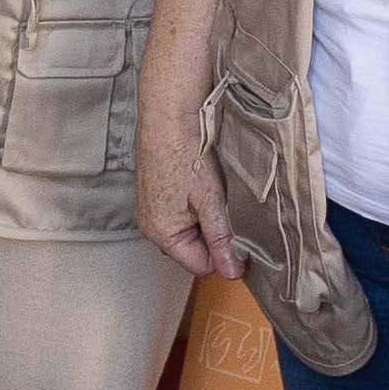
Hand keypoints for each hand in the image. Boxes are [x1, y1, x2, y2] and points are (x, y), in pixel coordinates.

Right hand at [135, 112, 238, 282]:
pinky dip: (192, 208)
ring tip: (208, 192)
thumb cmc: (183, 152)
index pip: (201, 266)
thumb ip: (221, 239)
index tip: (240, 235)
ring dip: (203, 220)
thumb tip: (231, 272)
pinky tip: (196, 186)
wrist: (166, 117)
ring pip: (186, 234)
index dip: (224, 254)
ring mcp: (149, 213)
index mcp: (163, 233)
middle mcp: (151, 227)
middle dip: (212, 235)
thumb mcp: (211, 200)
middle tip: (222, 206)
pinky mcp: (152, 199)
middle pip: (192, 251)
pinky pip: (177, 217)